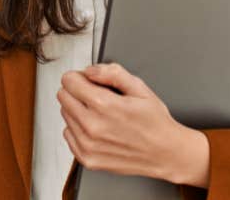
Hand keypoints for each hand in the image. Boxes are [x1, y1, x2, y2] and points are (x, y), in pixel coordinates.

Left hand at [58, 62, 210, 187]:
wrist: (165, 153)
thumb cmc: (155, 123)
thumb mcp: (139, 88)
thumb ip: (112, 73)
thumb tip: (91, 70)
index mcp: (105, 105)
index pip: (69, 81)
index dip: (80, 77)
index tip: (89, 80)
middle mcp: (92, 126)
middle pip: (63, 96)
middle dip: (77, 91)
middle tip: (97, 96)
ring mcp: (88, 145)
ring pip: (65, 115)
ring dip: (78, 110)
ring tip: (102, 114)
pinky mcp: (87, 159)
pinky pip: (68, 134)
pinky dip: (78, 129)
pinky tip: (98, 128)